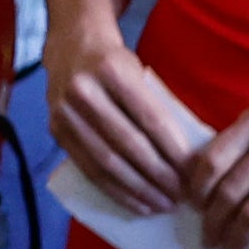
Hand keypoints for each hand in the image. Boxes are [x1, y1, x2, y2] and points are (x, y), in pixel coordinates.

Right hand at [44, 16, 200, 218]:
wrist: (69, 44)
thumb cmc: (114, 62)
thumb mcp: (137, 71)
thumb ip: (154, 106)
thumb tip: (185, 157)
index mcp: (111, 70)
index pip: (149, 118)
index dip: (172, 149)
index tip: (193, 173)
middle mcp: (83, 91)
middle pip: (127, 143)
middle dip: (158, 175)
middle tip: (181, 196)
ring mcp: (64, 113)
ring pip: (106, 161)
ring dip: (138, 188)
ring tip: (162, 204)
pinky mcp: (55, 131)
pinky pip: (88, 169)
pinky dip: (114, 190)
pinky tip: (136, 203)